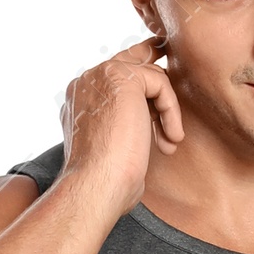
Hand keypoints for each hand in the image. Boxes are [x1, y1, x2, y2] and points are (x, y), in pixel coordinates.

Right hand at [60, 35, 183, 215]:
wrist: (95, 187)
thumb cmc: (105, 182)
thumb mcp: (113, 149)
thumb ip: (122, 126)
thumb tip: (144, 127)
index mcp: (80, 98)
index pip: (115, 78)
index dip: (143, 87)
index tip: (163, 102)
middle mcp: (86, 82)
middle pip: (134, 66)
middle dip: (159, 91)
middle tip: (174, 122)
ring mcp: (101, 75)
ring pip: (150, 76)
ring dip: (167, 111)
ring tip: (170, 143)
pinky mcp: (122, 77)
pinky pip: (160, 82)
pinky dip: (171, 110)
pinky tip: (171, 137)